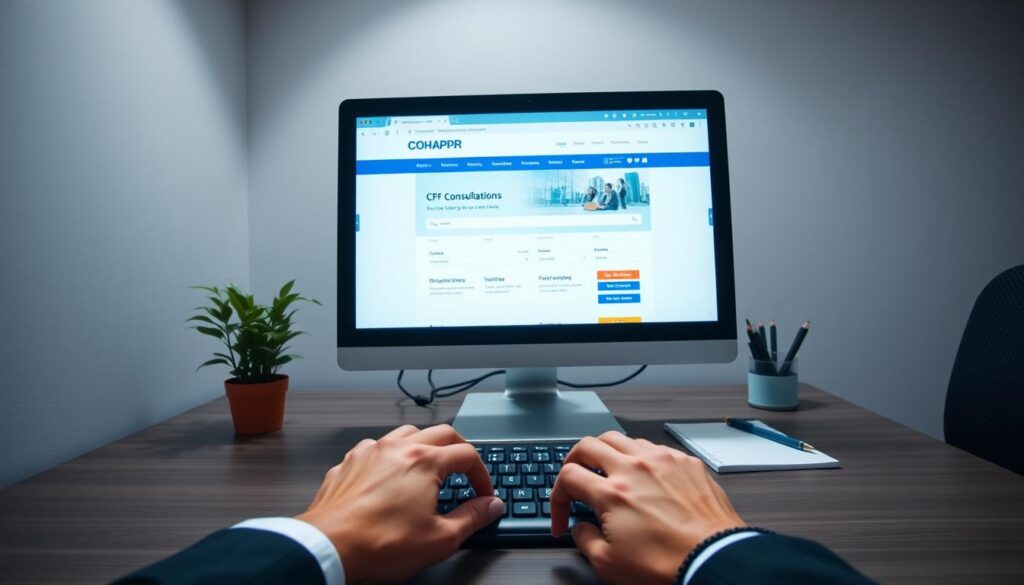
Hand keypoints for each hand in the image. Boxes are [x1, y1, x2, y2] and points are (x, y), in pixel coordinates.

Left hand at [297, 424, 502, 583]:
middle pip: (440, 433)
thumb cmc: (378, 543)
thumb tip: (490, 507)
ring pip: (406, 433)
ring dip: (424, 445)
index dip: (482, 474)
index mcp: (424, 461)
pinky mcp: (347, 464)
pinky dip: (390, 456)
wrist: (328, 548)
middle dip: (459, 450)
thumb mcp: (440, 539)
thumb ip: (471, 518)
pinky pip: (376, 448)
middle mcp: (397, 448)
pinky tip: (390, 475)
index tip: (483, 493)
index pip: (467, 454)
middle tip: (465, 470)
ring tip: (429, 466)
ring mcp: (369, 452)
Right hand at [550, 432, 744, 584]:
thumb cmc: (667, 564)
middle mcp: (634, 467)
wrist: (715, 561)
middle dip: (574, 461)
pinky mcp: (686, 463)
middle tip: (576, 477)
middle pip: (589, 445)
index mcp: (611, 492)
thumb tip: (581, 528)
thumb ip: (585, 540)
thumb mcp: (609, 564)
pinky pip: (654, 447)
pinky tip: (645, 476)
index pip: (568, 476)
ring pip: (621, 439)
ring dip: (607, 453)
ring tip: (608, 472)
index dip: (557, 497)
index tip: (563, 516)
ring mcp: (662, 460)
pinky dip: (641, 457)